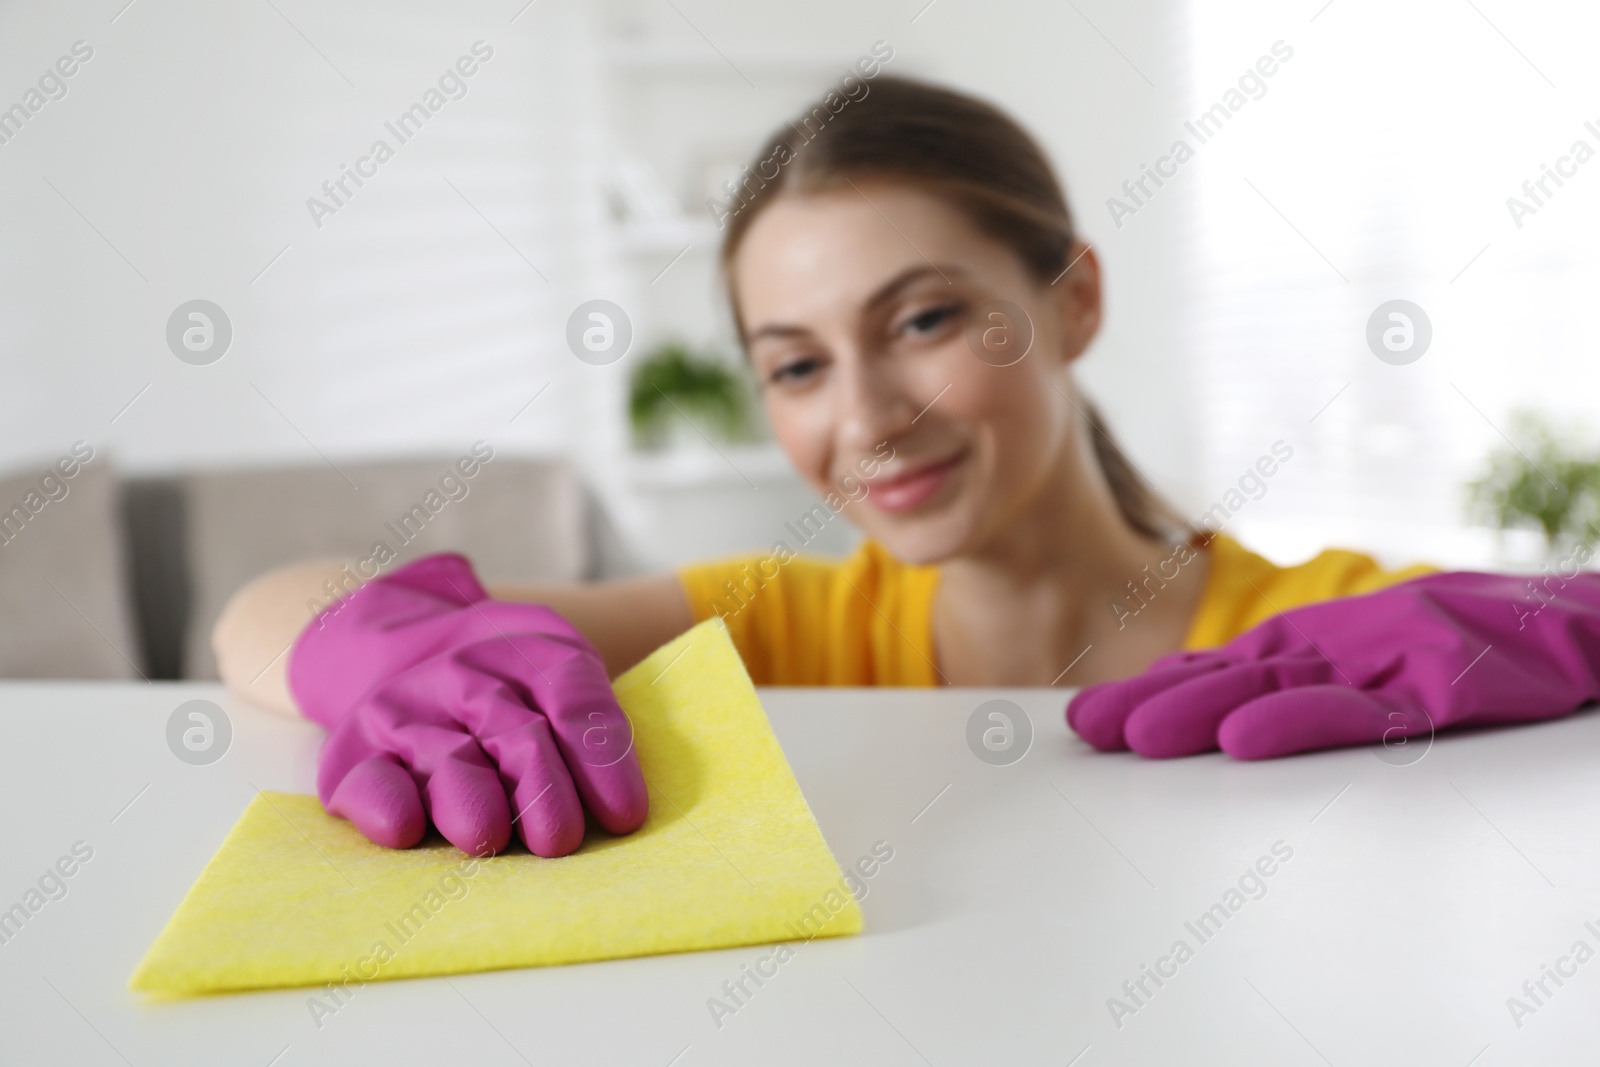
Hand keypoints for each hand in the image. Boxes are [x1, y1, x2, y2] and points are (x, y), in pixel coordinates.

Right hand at [288, 553, 647, 854]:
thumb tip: (621, 812)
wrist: (408, 656)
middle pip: (517, 735)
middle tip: (558, 839)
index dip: (600, 758)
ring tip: (486, 836)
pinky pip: (369, 782)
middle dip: (540, 788)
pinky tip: (402, 828)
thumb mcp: (560, 679)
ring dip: (470, 799)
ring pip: (450, 761)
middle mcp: (466, 680)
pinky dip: (384, 803)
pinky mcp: (355, 757)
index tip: (625, 816)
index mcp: (533, 658)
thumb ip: (590, 730)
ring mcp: (409, 716)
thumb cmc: (511, 694)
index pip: (573, 701)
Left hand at [1067, 570, 1599, 759]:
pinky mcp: (1438, 688)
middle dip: (1153, 702)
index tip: (1086, 718)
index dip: (1151, 691)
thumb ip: (1302, 683)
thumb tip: (1221, 713)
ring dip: (1203, 710)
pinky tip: (1246, 738)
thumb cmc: (1467, 643)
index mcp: (1317, 643)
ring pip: (1277, 687)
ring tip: (1139, 735)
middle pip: (1227, 677)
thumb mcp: (1371, 662)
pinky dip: (1299, 720)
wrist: (1573, 620)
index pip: (1218, 671)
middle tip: (1087, 730)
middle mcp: (1337, 646)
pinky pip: (1359, 711)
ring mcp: (1384, 662)